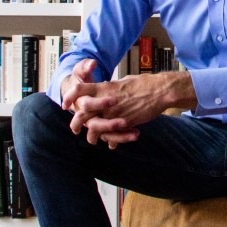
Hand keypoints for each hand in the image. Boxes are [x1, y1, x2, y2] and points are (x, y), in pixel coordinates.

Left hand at [62, 61, 196, 149]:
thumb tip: (105, 90)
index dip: (69, 96)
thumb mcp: (122, 82)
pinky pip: (112, 135)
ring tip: (92, 140)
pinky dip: (111, 141)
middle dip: (75, 122)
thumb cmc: (143, 83)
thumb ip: (110, 89)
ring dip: (92, 136)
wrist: (160, 91)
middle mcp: (106, 101)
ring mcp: (114, 113)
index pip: (79, 89)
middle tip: (74, 128)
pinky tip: (111, 144)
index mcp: (104, 88)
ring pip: (94, 127)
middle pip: (82, 112)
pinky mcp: (124, 123)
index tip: (66, 104)